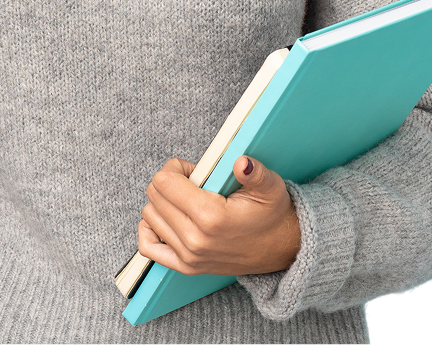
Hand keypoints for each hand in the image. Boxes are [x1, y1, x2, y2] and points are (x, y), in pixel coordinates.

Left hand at [138, 155, 300, 276]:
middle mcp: (195, 239)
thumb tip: (241, 163)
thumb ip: (255, 173)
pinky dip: (150, 228)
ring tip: (186, 198)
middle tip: (191, 182)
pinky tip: (167, 217)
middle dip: (169, 181)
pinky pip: (148, 247)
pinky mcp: (186, 267)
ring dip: (162, 201)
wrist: (282, 250)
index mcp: (211, 216)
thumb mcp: (270, 187)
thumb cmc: (273, 214)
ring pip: (150, 216)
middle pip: (155, 196)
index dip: (175, 168)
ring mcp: (189, 256)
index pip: (165, 182)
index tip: (192, 170)